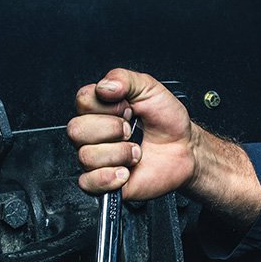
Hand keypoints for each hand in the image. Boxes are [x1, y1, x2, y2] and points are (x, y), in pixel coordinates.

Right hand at [68, 68, 194, 198]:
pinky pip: (87, 182)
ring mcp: (97, 159)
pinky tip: (126, 171)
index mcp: (99, 109)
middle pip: (76, 130)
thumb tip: (104, 86)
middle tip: (131, 130)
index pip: (82, 101)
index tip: (128, 107)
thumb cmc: (166, 121)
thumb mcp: (149, 89)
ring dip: (119, 154)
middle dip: (111, 129)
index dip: (107, 105)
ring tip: (136, 152)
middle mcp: (93, 134)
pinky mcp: (102, 182)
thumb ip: (124, 78)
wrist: (184, 150)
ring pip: (86, 156)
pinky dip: (109, 177)